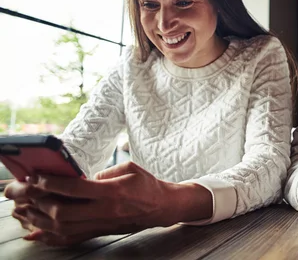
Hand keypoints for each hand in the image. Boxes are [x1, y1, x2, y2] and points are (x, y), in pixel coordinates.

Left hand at [6, 162, 211, 245]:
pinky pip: (70, 238)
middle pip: (64, 212)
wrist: (162, 207)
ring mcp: (102, 224)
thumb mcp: (129, 169)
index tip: (37, 177)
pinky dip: (50, 236)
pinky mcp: (100, 231)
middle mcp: (105, 211)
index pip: (75, 188)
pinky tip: (36, 231)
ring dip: (40, 219)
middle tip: (25, 192)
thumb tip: (82, 178)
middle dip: (40, 202)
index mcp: (113, 192)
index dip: (52, 183)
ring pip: (63, 228)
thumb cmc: (147, 184)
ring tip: (25, 208)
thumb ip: (104, 172)